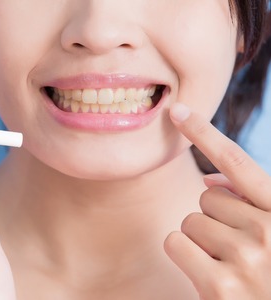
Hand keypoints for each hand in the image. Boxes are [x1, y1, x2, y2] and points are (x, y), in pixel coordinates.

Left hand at [164, 103, 270, 299]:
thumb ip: (251, 203)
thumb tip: (209, 178)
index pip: (238, 163)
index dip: (205, 134)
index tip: (178, 111)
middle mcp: (269, 230)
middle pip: (206, 195)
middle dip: (214, 216)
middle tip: (234, 246)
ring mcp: (246, 258)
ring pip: (189, 220)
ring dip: (200, 239)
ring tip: (226, 263)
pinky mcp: (220, 286)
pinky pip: (176, 243)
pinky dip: (184, 255)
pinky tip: (209, 275)